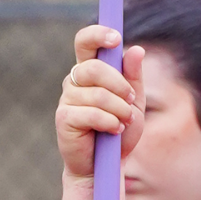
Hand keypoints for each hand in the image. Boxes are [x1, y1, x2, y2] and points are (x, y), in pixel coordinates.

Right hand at [57, 25, 146, 180]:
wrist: (106, 165)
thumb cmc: (119, 131)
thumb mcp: (134, 103)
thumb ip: (134, 77)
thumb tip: (137, 50)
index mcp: (90, 71)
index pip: (85, 42)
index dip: (97, 35)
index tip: (116, 38)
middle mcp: (75, 80)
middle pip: (94, 68)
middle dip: (119, 85)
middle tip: (131, 101)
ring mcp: (67, 99)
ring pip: (97, 94)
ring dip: (119, 109)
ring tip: (123, 122)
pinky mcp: (64, 118)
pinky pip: (91, 113)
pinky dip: (109, 122)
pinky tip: (113, 131)